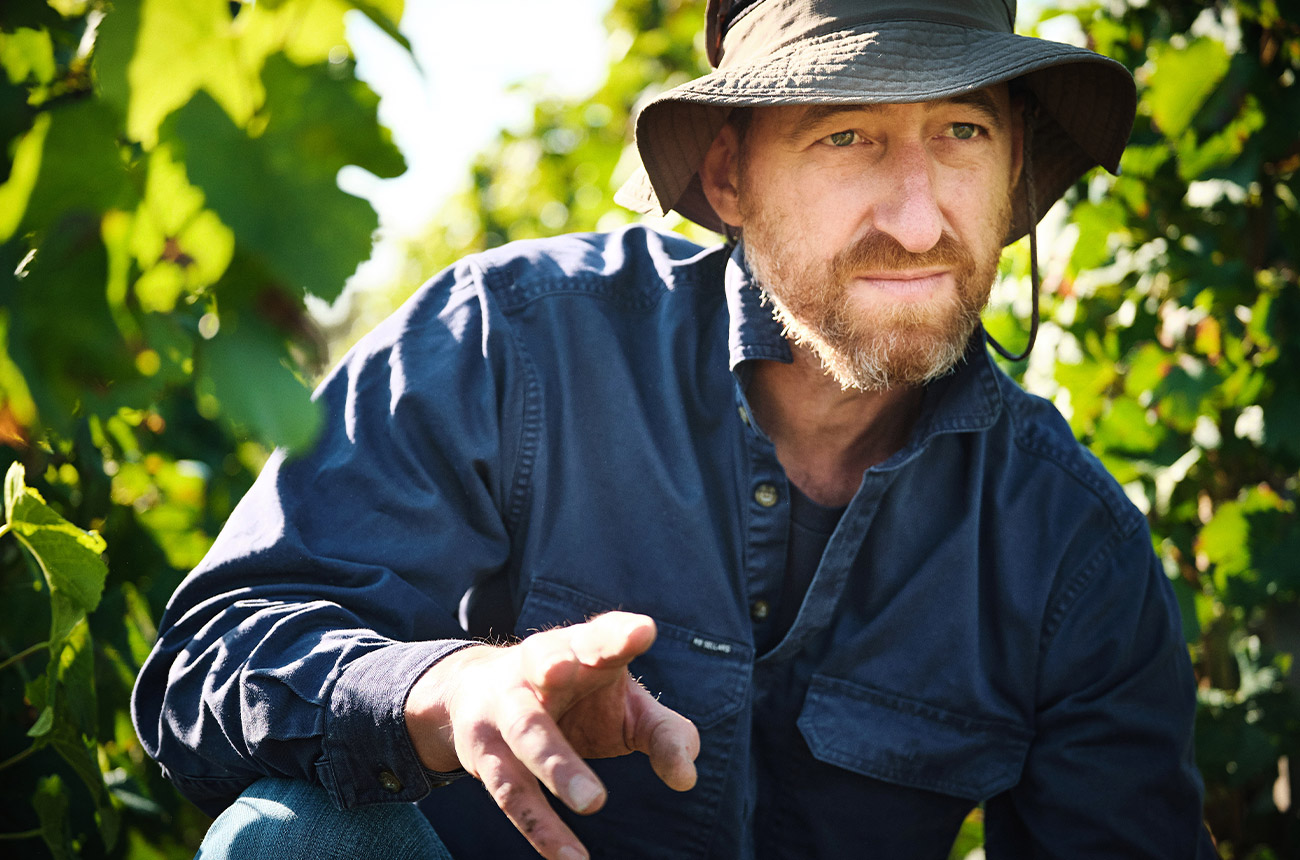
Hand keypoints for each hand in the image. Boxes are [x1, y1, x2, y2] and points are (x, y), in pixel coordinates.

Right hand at [405, 611, 699, 859]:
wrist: (477, 694)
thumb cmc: (576, 697)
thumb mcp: (625, 706)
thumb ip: (662, 733)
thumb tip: (686, 777)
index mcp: (581, 649)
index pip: (600, 635)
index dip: (619, 633)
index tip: (644, 631)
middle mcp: (538, 668)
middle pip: (546, 660)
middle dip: (553, 663)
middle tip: (563, 670)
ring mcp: (505, 708)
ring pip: (527, 732)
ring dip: (556, 764)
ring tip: (596, 801)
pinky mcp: (486, 756)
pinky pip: (512, 792)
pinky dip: (541, 826)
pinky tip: (572, 858)